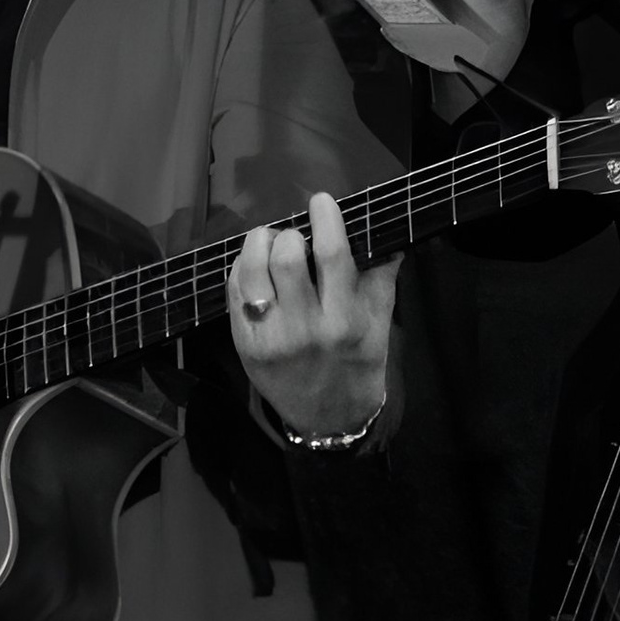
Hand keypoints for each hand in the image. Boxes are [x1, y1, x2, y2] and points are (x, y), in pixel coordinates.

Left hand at [229, 191, 399, 442]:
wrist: (329, 419)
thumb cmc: (359, 365)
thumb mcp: (380, 324)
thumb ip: (381, 277)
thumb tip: (385, 234)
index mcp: (344, 320)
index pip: (331, 254)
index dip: (325, 218)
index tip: (321, 200)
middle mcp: (304, 329)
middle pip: (285, 256)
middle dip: (288, 234)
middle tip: (295, 237)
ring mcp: (269, 338)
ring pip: (251, 270)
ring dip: (258, 245)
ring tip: (269, 244)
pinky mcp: (244, 344)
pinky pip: (234, 292)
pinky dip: (242, 270)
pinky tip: (255, 270)